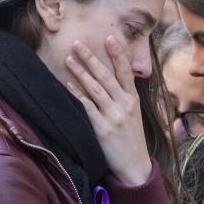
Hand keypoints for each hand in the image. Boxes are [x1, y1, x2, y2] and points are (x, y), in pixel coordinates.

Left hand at [65, 36, 152, 185]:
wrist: (135, 167)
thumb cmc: (131, 140)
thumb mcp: (134, 116)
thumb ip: (124, 98)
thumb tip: (113, 80)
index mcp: (133, 99)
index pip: (125, 71)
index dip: (117, 53)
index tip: (109, 37)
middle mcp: (124, 104)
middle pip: (106, 75)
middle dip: (91, 57)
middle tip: (78, 42)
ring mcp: (113, 116)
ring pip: (95, 88)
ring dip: (81, 71)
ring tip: (69, 58)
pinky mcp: (102, 129)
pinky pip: (87, 107)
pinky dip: (77, 94)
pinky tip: (68, 84)